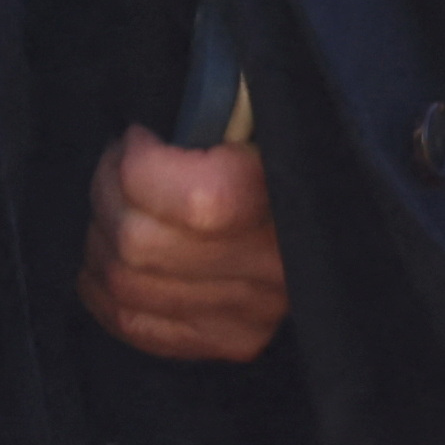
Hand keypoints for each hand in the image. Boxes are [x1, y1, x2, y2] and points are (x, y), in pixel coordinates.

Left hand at [81, 127, 286, 363]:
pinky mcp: (232, 339)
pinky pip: (137, 327)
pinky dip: (104, 292)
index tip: (142, 138)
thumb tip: (166, 116)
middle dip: (108, 196)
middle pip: (142, 246)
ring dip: (101, 240)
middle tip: (117, 167)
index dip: (140, 165)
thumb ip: (221, 105)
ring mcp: (253, 312)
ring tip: (116, 207)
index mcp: (292, 192)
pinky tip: (109, 259)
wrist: (343, 199)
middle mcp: (278, 266)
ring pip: (128, 288)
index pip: (196, 203)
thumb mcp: (264, 105)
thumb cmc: (281, 134)